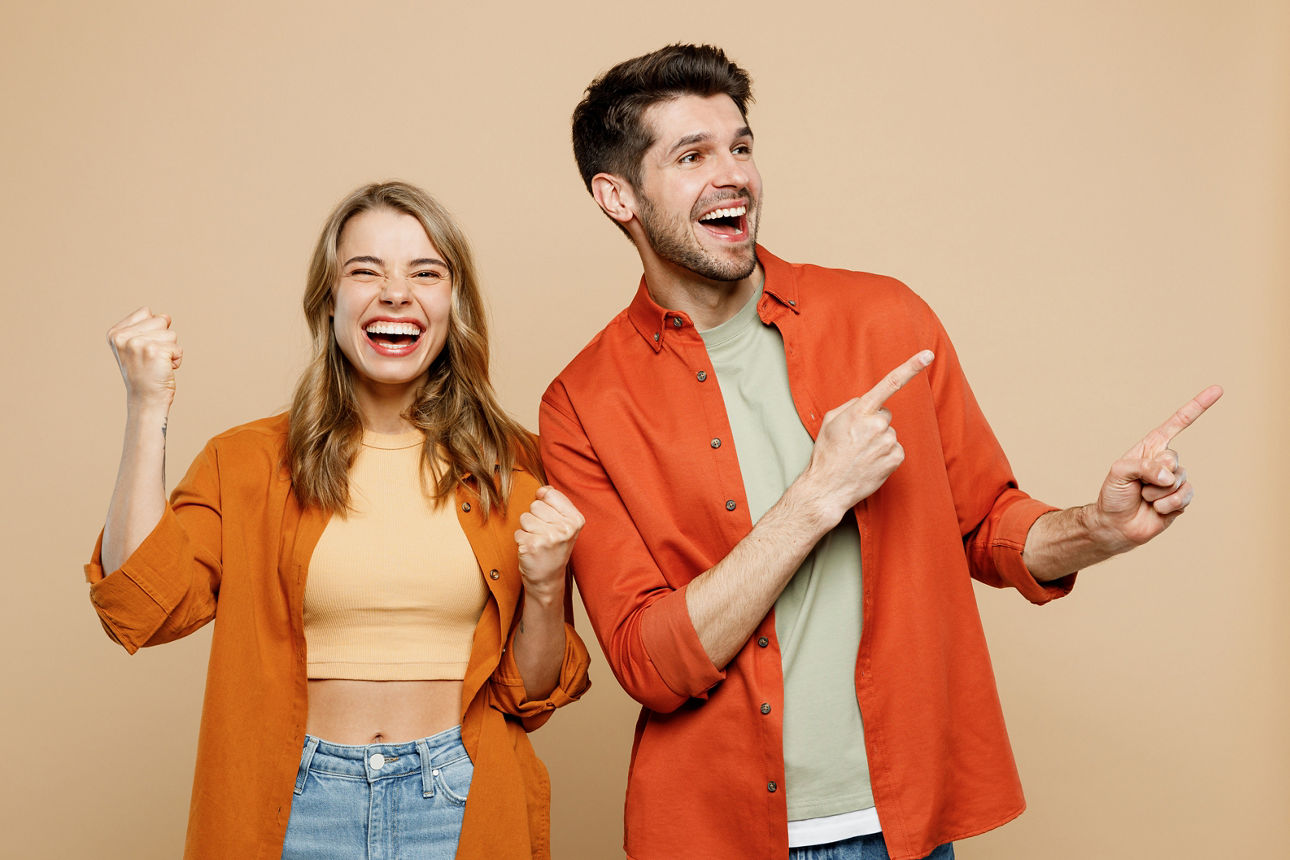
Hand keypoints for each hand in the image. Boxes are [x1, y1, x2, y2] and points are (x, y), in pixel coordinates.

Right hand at [107, 307, 182, 410]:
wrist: (146, 400)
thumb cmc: (145, 373)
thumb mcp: (136, 347)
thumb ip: (146, 327)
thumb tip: (166, 316)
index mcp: (115, 333)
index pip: (146, 312)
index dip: (153, 330)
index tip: (144, 349)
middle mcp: (122, 337)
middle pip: (161, 319)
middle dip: (164, 339)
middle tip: (152, 358)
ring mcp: (137, 343)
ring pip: (171, 334)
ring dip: (171, 350)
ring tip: (158, 364)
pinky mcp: (153, 351)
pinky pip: (178, 347)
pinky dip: (177, 359)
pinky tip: (164, 370)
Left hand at [515, 486, 583, 601]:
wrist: (548, 578)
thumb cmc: (554, 548)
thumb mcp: (564, 524)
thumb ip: (555, 503)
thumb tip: (542, 489)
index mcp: (576, 520)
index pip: (550, 494)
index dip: (545, 504)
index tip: (550, 519)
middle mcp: (565, 528)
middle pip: (536, 505)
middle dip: (536, 518)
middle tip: (544, 534)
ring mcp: (549, 537)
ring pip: (525, 517)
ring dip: (527, 529)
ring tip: (538, 541)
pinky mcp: (532, 546)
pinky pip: (518, 532)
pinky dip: (521, 540)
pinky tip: (532, 549)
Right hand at [799, 350, 934, 523]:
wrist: (828, 487)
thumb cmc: (827, 454)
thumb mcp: (830, 422)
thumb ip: (851, 406)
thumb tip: (866, 404)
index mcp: (860, 411)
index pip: (889, 383)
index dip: (911, 367)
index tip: (928, 355)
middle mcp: (877, 424)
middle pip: (884, 414)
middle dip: (873, 423)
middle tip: (856, 440)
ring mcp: (888, 441)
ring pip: (889, 433)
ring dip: (878, 441)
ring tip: (860, 454)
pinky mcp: (896, 457)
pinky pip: (895, 448)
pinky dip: (885, 455)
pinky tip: (870, 462)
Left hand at [1090, 385, 1222, 551]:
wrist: (1116, 524)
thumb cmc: (1114, 494)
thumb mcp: (1119, 472)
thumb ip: (1143, 466)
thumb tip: (1169, 475)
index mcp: (1152, 447)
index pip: (1178, 423)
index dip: (1198, 406)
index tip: (1218, 390)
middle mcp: (1166, 461)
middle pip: (1173, 459)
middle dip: (1153, 474)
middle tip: (1139, 485)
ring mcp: (1175, 480)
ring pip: (1177, 481)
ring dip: (1156, 493)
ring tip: (1144, 498)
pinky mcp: (1181, 499)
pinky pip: (1182, 497)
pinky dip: (1166, 505)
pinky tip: (1156, 509)